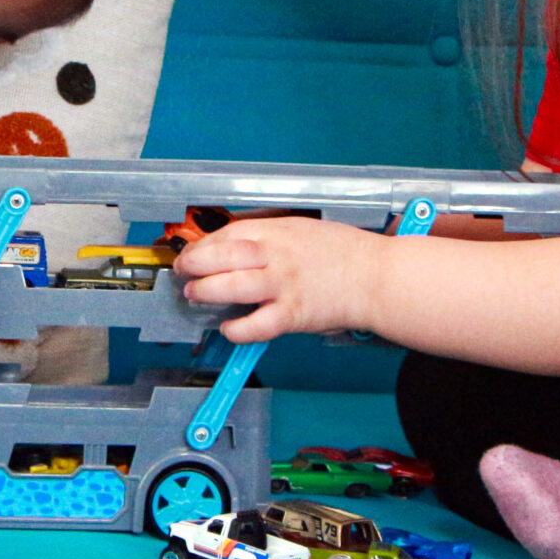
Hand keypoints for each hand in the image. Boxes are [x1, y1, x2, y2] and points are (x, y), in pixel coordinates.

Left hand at [172, 217, 381, 342]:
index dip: (201, 246)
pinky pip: (256, 325)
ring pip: (232, 287)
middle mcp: (277, 256)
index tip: (190, 254)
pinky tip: (229, 328)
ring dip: (206, 291)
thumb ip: (268, 237)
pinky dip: (237, 329)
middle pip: (222, 256)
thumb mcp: (301, 229)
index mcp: (278, 232)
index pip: (227, 235)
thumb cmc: (342, 253)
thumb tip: (231, 247)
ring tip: (195, 294)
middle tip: (183, 273)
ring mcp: (284, 286)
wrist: (376, 277)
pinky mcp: (293, 314)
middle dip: (193, 265)